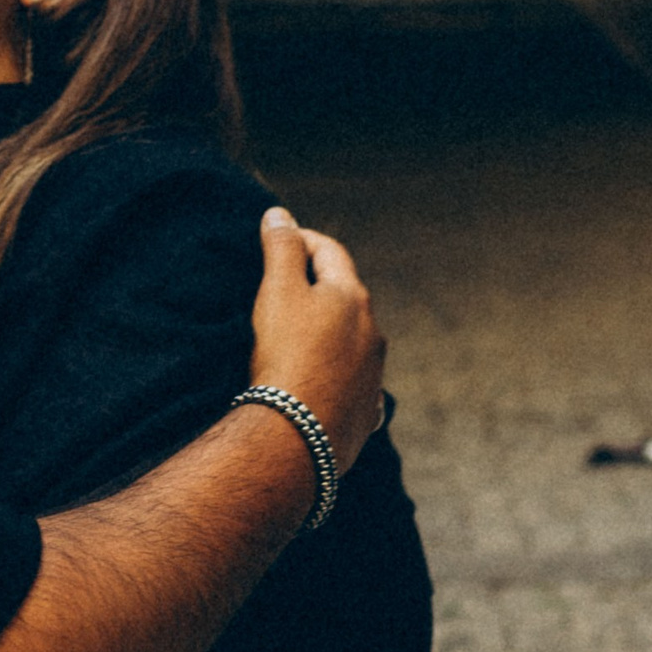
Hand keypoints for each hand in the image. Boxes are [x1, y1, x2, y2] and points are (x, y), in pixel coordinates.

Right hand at [247, 205, 385, 470]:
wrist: (296, 436)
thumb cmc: (286, 355)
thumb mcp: (278, 292)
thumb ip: (282, 248)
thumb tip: (281, 215)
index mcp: (352, 298)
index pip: (330, 252)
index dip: (303, 240)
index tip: (280, 240)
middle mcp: (372, 332)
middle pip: (345, 295)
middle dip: (317, 285)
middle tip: (283, 286)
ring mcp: (373, 373)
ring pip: (351, 338)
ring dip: (328, 329)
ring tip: (295, 335)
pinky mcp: (366, 409)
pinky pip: (352, 378)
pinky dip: (335, 368)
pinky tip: (315, 378)